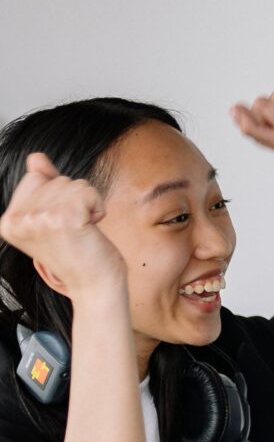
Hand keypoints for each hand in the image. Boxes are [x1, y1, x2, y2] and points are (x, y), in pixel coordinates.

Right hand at [1, 153, 125, 303]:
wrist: (94, 285)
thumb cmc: (79, 253)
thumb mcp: (54, 216)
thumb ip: (43, 186)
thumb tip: (35, 156)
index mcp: (8, 221)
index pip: (35, 178)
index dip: (58, 197)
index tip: (61, 224)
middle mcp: (17, 220)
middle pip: (56, 180)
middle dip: (75, 201)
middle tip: (75, 231)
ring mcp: (38, 219)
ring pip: (73, 184)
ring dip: (87, 205)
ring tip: (82, 231)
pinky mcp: (63, 218)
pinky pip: (87, 191)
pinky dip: (97, 206)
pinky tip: (91, 227)